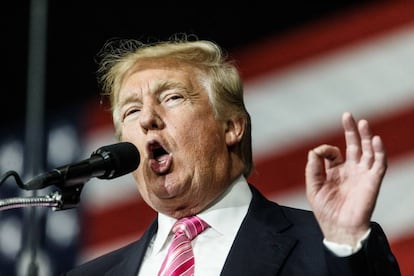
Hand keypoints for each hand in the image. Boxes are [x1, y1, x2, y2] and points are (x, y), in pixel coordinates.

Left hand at [305, 112, 386, 245]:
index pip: (333, 153)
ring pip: (368, 150)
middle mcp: (350, 170)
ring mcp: (363, 174)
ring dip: (366, 136)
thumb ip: (313, 168)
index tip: (320, 153)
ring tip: (363, 122)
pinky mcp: (373, 180)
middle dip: (351, 130)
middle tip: (348, 115)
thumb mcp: (313, 187)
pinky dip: (379, 151)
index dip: (326, 149)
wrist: (339, 228)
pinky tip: (375, 139)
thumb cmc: (325, 211)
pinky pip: (379, 163)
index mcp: (335, 172)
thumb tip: (313, 151)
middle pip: (353, 145)